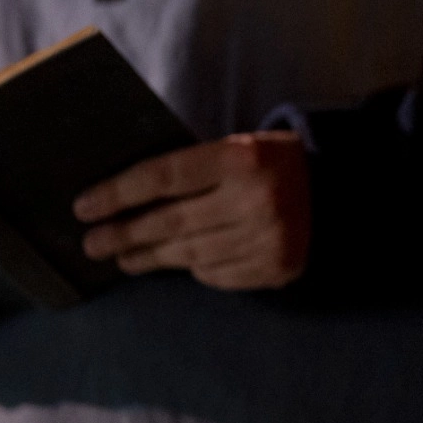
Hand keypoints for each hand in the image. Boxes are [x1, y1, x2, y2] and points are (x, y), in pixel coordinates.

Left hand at [74, 131, 309, 290]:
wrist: (339, 194)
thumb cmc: (272, 164)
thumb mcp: (236, 149)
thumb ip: (193, 169)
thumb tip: (126, 198)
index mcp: (242, 159)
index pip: (164, 177)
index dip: (118, 194)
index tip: (84, 208)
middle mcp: (255, 200)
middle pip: (171, 222)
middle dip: (125, 234)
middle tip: (93, 244)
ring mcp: (268, 239)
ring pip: (190, 254)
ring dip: (150, 257)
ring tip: (124, 257)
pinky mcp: (275, 268)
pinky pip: (217, 274)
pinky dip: (195, 268)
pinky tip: (179, 262)